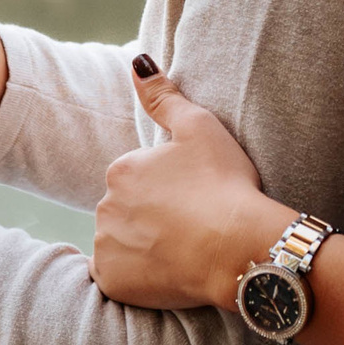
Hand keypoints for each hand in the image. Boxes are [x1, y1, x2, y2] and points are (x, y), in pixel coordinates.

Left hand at [92, 58, 290, 310]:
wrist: (240, 246)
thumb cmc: (225, 184)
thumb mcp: (200, 128)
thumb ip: (163, 95)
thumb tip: (137, 62)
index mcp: (120, 170)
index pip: (136, 181)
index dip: (169, 191)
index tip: (196, 198)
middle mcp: (103, 206)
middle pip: (126, 212)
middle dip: (152, 219)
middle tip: (192, 226)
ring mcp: (106, 247)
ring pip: (121, 245)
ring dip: (144, 248)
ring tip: (185, 251)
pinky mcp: (113, 282)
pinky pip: (117, 278)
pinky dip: (137, 277)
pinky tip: (168, 272)